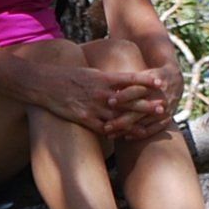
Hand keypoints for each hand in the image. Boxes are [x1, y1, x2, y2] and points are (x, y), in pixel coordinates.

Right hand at [33, 64, 158, 134]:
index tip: (160, 81)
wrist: (45, 85)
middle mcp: (100, 93)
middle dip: (146, 104)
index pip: (129, 78)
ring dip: (135, 123)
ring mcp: (93, 107)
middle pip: (128, 100)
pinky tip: (124, 137)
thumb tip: (119, 81)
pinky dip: (115, 133)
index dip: (145, 80)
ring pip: (118, 117)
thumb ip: (105, 78)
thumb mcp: (88, 71)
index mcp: (102, 78)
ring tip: (149, 127)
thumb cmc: (67, 76)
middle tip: (163, 107)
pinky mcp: (84, 119)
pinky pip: (103, 129)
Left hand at [101, 62, 182, 140]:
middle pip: (137, 111)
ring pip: (142, 123)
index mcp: (150, 85)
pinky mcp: (167, 118)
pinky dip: (139, 134)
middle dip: (121, 119)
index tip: (109, 101)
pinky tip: (126, 137)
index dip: (123, 96)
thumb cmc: (149, 77)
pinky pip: (152, 129)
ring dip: (126, 130)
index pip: (135, 90)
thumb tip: (108, 88)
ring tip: (110, 135)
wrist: (175, 80)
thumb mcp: (140, 75)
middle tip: (106, 126)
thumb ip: (126, 82)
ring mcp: (163, 110)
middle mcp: (157, 98)